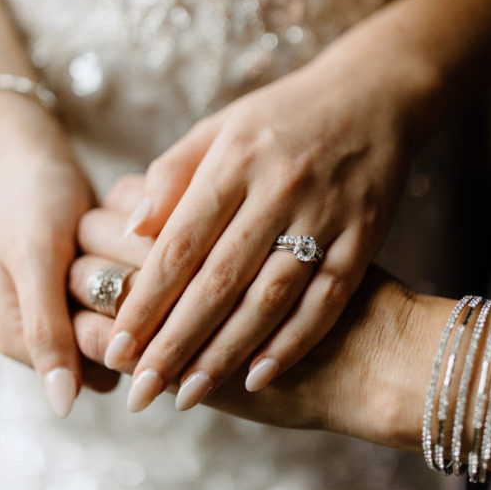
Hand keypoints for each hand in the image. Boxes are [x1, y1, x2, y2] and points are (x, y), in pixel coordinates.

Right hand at [0, 94, 115, 415]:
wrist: (37, 162)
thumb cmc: (30, 204)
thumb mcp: (35, 261)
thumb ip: (45, 331)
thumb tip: (61, 406)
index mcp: (20, 342)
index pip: (99, 359)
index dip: (125, 321)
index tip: (129, 275)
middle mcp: (52, 341)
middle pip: (124, 341)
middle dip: (134, 289)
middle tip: (131, 246)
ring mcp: (79, 321)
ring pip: (140, 319)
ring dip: (142, 270)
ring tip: (131, 233)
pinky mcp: (105, 302)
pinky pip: (145, 295)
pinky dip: (145, 260)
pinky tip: (140, 230)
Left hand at [102, 24, 422, 413]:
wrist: (376, 94)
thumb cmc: (281, 117)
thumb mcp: (219, 128)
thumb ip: (173, 175)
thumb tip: (129, 231)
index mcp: (234, 161)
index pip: (179, 245)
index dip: (145, 302)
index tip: (115, 349)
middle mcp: (278, 189)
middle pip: (218, 280)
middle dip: (175, 343)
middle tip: (141, 392)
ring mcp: (326, 214)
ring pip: (269, 298)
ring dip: (226, 352)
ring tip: (188, 395)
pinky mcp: (364, 237)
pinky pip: (326, 299)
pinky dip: (293, 341)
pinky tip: (258, 376)